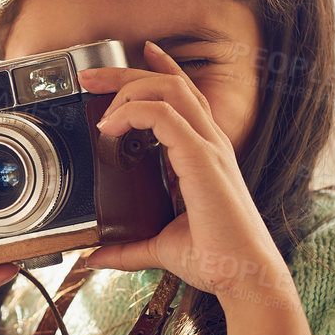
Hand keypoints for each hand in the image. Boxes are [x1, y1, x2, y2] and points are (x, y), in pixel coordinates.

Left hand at [76, 41, 289, 304]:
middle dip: (127, 73)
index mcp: (205, 155)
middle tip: (90, 75)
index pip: (184, 97)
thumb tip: (96, 255)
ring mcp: (209, 148)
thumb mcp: (159, 249)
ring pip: (168, 91)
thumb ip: (127, 248)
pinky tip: (110, 129)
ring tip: (97, 104)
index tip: (136, 56)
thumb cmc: (215, 260)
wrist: (244, 278)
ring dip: (126, 88)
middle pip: (171, 85)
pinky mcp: (202, 160)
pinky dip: (132, 113)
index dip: (160, 70)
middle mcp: (210, 144)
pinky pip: (163, 116)